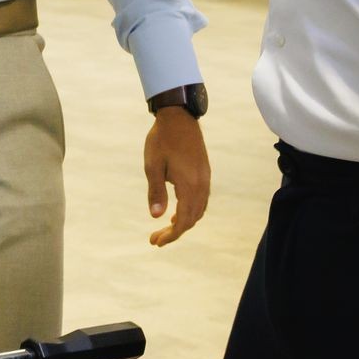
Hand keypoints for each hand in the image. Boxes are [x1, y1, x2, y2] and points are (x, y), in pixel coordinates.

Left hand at [143, 107, 210, 245]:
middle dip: (175, 232)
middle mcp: (201, 185)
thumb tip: (156, 217)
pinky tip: (178, 211)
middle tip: (156, 238)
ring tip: (167, 228)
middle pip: (192, 219)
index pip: (183, 221)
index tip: (156, 242)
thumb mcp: (153, 166)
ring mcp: (205, 179)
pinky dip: (191, 210)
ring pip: (199, 210)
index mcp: (189, 185)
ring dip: (184, 222)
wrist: (179, 117)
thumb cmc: (162, 139)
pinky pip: (201, 200)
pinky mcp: (204, 173)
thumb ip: (156, 192)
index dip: (171, 235)